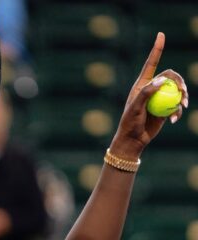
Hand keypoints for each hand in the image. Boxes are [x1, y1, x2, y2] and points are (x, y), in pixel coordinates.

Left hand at [110, 32, 188, 159]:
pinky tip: (172, 121)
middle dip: (180, 81)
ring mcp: (159, 98)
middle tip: (183, 92)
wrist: (133, 139)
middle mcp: (152, 88)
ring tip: (182, 106)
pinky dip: (178, 111)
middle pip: (171, 76)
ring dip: (183, 97)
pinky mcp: (165, 109)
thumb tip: (162, 79)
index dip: (157, 49)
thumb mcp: (135, 108)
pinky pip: (177, 105)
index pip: (151, 63)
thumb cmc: (130, 122)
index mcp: (142, 84)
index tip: (161, 35)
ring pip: (177, 90)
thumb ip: (147, 92)